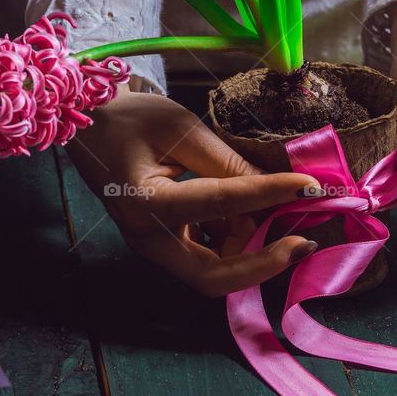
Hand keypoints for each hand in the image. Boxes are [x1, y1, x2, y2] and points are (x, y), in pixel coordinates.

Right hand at [68, 85, 320, 295]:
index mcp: (144, 203)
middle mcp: (147, 238)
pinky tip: (264, 218)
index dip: (267, 194)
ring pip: (214, 270)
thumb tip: (278, 186)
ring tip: (288, 219)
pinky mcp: (166, 242)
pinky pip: (209, 254)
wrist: (89, 124)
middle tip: (302, 242)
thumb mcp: (180, 129)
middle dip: (262, 263)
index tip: (308, 186)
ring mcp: (156, 246)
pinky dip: (240, 241)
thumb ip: (227, 162)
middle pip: (212, 276)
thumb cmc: (129, 119)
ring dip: (255, 252)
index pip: (218, 204)